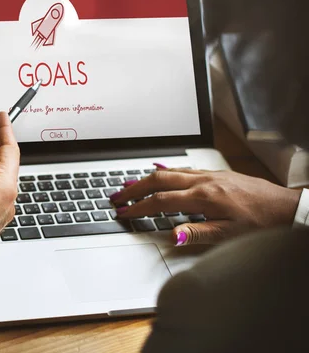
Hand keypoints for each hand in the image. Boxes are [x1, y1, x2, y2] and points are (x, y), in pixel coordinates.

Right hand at [111, 166, 301, 245]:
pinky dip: (165, 171)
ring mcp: (210, 175)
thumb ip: (197, 233)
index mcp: (204, 197)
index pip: (161, 201)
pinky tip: (160, 172)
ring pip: (170, 171)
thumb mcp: (230, 235)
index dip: (139, 207)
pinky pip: (183, 168)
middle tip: (116, 195)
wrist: (288, 208)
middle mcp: (204, 181)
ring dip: (146, 178)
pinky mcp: (216, 174)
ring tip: (129, 184)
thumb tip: (171, 234)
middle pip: (158, 179)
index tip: (123, 212)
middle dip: (134, 187)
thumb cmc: (261, 223)